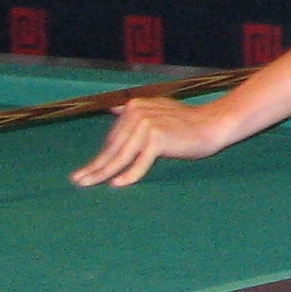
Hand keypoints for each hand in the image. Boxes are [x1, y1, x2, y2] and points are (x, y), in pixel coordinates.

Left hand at [72, 90, 237, 186]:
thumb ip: (134, 113)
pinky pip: (140, 162)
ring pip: (121, 156)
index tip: (85, 171)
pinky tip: (117, 185)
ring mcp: (147, 125)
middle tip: (78, 181)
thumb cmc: (186, 123)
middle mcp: (137, 112)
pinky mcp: (157, 138)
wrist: (213, 125)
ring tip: (89, 184)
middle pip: (113, 148)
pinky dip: (129, 175)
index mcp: (134, 106)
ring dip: (103, 173)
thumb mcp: (156, 111)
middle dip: (95, 167)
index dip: (98, 157)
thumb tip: (110, 109)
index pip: (112, 138)